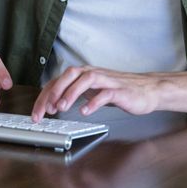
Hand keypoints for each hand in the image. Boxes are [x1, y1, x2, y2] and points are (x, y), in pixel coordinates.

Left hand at [32, 66, 160, 121]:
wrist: (148, 90)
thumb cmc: (120, 91)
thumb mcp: (93, 91)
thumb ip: (76, 93)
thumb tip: (54, 102)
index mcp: (85, 74)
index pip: (60, 80)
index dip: (46, 96)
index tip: (38, 113)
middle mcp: (94, 74)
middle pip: (70, 74)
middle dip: (55, 91)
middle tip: (46, 110)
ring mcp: (108, 81)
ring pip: (86, 79)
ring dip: (72, 93)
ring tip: (63, 108)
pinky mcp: (120, 90)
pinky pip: (106, 94)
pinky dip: (94, 102)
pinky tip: (86, 112)